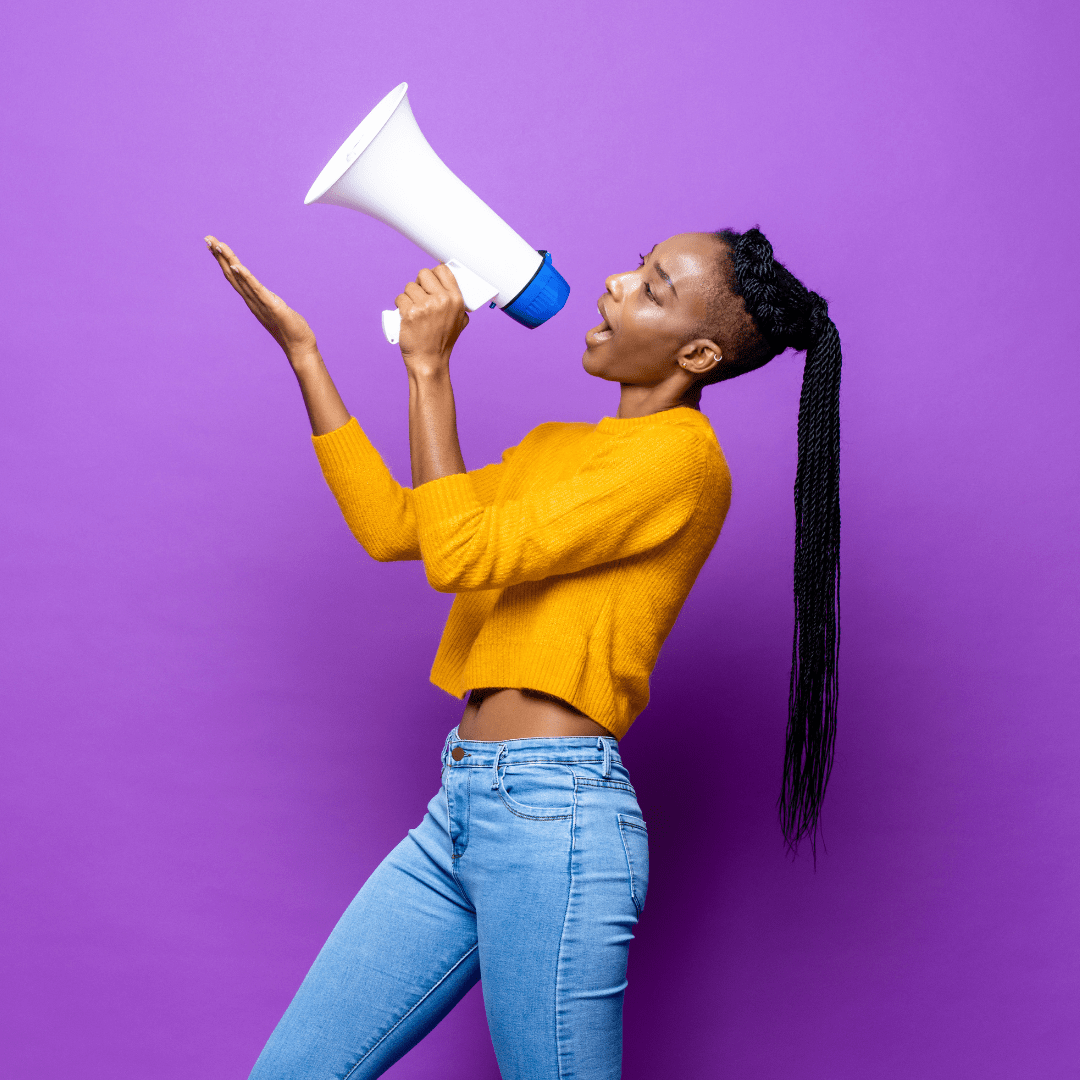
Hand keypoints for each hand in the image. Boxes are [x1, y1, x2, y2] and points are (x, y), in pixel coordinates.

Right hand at [205, 236, 317, 361]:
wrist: (299, 347)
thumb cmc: (290, 328)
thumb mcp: (274, 308)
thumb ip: (268, 300)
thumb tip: (266, 294)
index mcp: (252, 298)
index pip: (234, 276)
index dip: (223, 260)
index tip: (212, 244)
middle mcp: (252, 300)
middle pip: (231, 274)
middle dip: (219, 255)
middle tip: (207, 237)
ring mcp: (260, 303)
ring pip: (240, 278)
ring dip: (228, 261)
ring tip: (217, 245)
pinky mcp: (272, 306)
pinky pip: (256, 289)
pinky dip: (246, 277)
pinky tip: (237, 266)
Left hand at [395, 265, 469, 376]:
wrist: (429, 361)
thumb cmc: (443, 342)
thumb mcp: (460, 321)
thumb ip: (458, 304)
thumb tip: (451, 288)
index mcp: (456, 300)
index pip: (443, 270)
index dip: (434, 273)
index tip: (429, 281)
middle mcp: (442, 300)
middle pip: (424, 274)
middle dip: (419, 283)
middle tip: (419, 296)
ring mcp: (425, 306)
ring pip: (409, 286)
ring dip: (408, 296)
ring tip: (413, 310)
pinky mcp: (410, 313)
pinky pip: (400, 298)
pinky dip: (400, 306)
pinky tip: (405, 314)